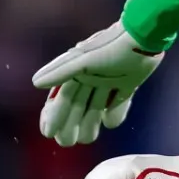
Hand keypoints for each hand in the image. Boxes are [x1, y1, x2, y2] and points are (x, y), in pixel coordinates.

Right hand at [32, 21, 162, 146]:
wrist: (143, 36)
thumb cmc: (111, 47)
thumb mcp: (83, 59)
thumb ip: (60, 71)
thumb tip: (35, 82)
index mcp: (77, 72)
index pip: (60, 98)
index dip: (53, 115)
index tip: (48, 132)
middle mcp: (91, 77)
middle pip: (76, 106)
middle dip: (69, 124)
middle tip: (66, 142)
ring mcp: (109, 81)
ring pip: (95, 107)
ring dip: (89, 122)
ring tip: (86, 139)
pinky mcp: (128, 83)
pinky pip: (118, 102)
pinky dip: (115, 114)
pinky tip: (109, 124)